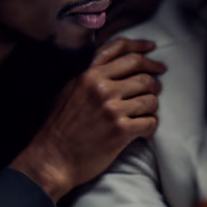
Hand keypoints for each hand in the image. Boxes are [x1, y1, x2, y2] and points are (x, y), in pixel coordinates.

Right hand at [10, 37, 165, 200]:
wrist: (52, 159)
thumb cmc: (59, 127)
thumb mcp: (69, 90)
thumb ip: (91, 75)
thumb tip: (115, 66)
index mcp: (89, 75)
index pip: (123, 51)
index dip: (142, 48)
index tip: (153, 50)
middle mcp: (102, 88)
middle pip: (143, 76)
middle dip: (153, 83)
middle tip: (154, 91)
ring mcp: (112, 109)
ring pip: (151, 100)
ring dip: (151, 108)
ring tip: (144, 115)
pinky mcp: (121, 131)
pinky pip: (150, 122)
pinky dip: (150, 128)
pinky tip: (142, 133)